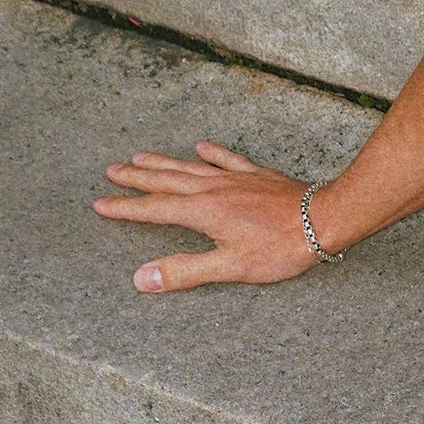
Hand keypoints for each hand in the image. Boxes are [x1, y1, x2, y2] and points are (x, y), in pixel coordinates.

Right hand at [93, 141, 333, 292]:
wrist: (324, 219)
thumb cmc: (280, 248)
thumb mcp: (230, 267)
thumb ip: (185, 271)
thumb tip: (142, 278)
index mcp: (202, 212)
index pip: (154, 210)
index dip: (125, 209)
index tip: (100, 204)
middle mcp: (212, 189)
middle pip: (165, 181)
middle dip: (136, 178)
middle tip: (110, 172)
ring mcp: (235, 179)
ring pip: (189, 166)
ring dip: (163, 162)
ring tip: (139, 155)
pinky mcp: (256, 175)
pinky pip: (227, 158)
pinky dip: (211, 152)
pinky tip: (201, 145)